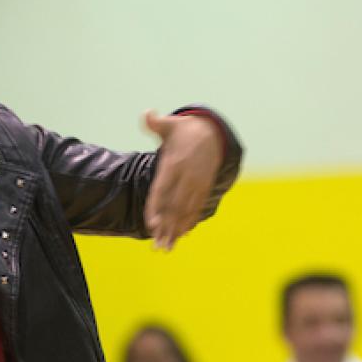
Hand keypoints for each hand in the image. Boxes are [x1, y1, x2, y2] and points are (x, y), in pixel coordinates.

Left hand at [143, 111, 223, 249]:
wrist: (214, 132)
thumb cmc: (185, 130)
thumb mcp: (170, 124)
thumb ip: (156, 123)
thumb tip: (147, 114)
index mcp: (174, 164)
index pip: (163, 189)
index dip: (156, 208)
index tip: (151, 225)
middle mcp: (187, 176)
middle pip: (174, 206)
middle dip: (166, 228)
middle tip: (158, 247)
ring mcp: (197, 183)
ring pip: (186, 210)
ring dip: (176, 230)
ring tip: (168, 247)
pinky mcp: (205, 187)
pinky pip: (197, 207)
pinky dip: (189, 221)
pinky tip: (182, 234)